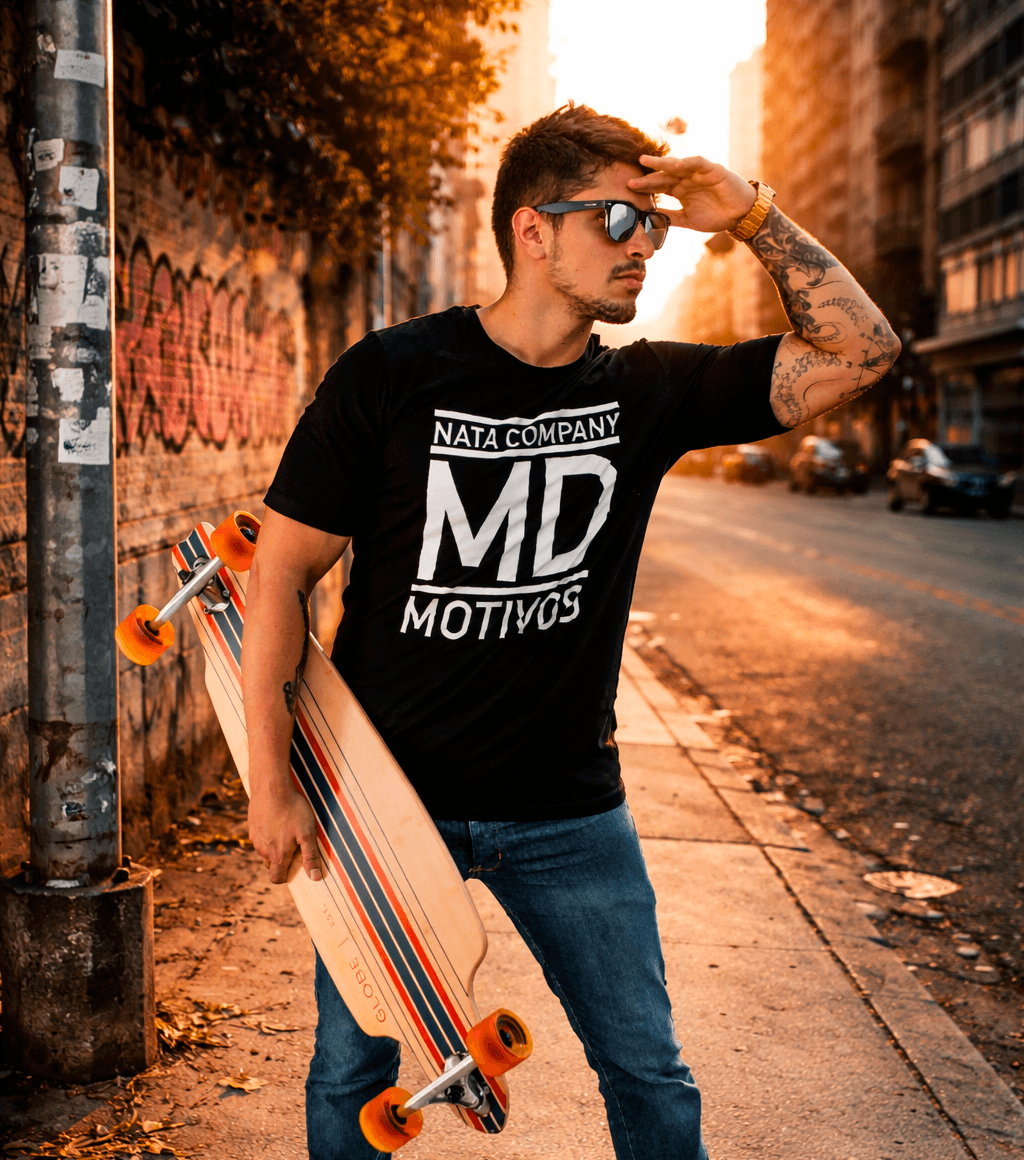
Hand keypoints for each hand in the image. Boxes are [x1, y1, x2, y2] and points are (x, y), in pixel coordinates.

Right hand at [248, 780, 322, 884]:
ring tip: (286, 828)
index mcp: (277, 855)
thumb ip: (310, 856)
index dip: (286, 876)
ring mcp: (255, 838)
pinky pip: (260, 836)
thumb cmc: (292, 810)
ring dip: (274, 844)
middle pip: (271, 863)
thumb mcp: (307, 833)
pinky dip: (268, 832)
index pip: (277, 878)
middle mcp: (263, 850)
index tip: (295, 866)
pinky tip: (277, 819)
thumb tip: (315, 877)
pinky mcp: (252, 826)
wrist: (272, 788)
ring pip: (265, 849)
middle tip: (294, 843)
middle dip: (282, 859)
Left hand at [628, 155, 756, 233]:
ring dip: (662, 163)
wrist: (740, 215)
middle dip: (648, 176)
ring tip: (646, 162)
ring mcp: (699, 173)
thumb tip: (650, 220)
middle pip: (664, 175)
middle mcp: (687, 179)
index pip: (659, 187)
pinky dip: (688, 162)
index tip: (629, 189)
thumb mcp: (688, 221)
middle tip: (631, 177)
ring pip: (677, 165)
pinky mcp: (713, 169)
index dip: (645, 187)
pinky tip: (676, 164)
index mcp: (680, 190)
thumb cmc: (716, 216)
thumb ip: (670, 218)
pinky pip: (698, 163)